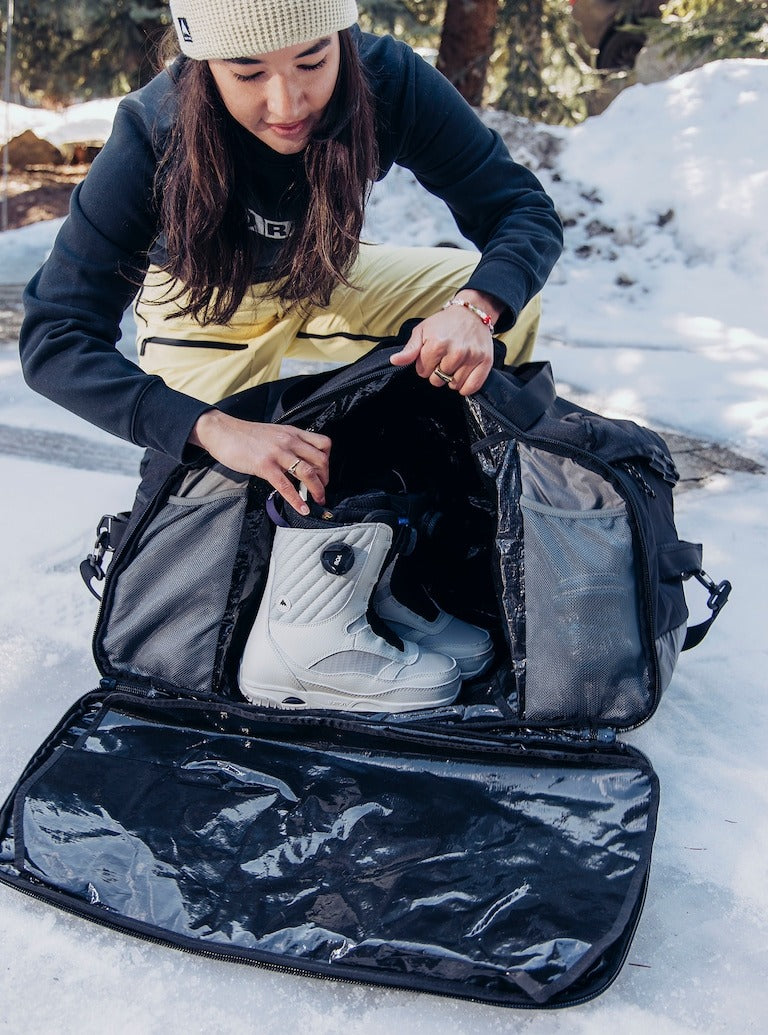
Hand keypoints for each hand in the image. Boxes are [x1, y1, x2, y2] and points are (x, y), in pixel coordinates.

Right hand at [188, 410, 330, 515]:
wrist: (222, 431)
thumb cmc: (245, 435)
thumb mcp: (274, 433)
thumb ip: (288, 445)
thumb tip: (298, 463)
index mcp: (292, 432)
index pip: (323, 444)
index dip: (328, 461)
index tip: (324, 474)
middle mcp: (289, 440)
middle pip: (321, 460)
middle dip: (325, 479)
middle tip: (321, 490)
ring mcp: (277, 453)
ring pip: (308, 472)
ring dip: (317, 490)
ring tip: (317, 501)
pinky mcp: (264, 465)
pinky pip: (286, 485)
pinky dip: (296, 500)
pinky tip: (301, 509)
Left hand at [389, 290, 501, 395]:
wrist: (471, 313)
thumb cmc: (444, 323)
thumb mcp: (422, 331)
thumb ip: (409, 350)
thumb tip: (395, 361)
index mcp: (437, 344)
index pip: (423, 372)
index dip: (425, 365)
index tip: (432, 355)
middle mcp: (456, 352)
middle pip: (438, 380)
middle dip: (438, 372)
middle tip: (444, 358)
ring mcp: (472, 357)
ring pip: (454, 385)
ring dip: (452, 378)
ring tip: (454, 362)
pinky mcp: (485, 362)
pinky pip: (471, 388)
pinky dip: (465, 386)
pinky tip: (463, 374)